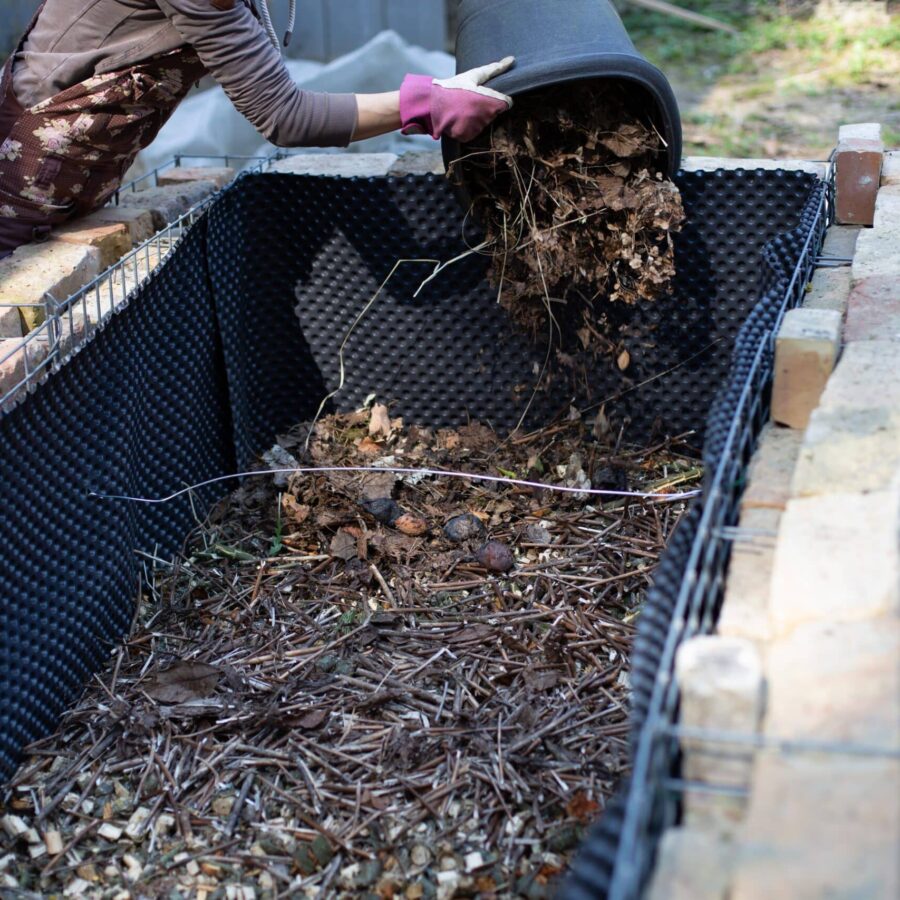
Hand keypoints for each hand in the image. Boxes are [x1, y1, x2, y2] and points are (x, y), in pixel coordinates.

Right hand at [400, 57, 514, 142]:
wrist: (432, 103)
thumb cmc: (454, 87)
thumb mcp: (473, 75)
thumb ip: (494, 69)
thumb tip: (511, 60)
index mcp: (489, 101)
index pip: (506, 103)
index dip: (500, 98)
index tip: (489, 95)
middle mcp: (485, 117)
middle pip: (494, 112)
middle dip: (487, 106)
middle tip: (472, 99)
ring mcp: (476, 128)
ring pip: (484, 122)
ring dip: (478, 115)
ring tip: (464, 107)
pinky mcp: (468, 136)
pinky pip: (474, 131)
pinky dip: (469, 125)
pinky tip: (461, 117)